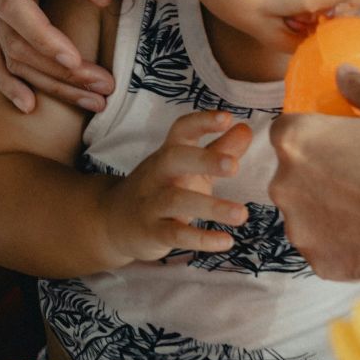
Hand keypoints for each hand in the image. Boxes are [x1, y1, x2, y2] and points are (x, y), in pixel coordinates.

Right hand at [0, 0, 123, 113]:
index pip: (15, 7)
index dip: (43, 39)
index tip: (76, 61)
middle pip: (14, 37)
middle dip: (58, 70)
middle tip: (103, 89)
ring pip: (9, 52)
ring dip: (48, 82)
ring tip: (92, 101)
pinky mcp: (1, 8)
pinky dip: (12, 80)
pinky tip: (30, 105)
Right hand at [102, 110, 252, 263]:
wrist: (113, 220)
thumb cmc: (160, 189)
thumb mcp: (188, 168)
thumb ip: (218, 150)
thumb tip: (246, 129)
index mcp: (169, 154)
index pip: (181, 130)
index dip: (202, 122)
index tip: (227, 118)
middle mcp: (157, 174)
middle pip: (174, 159)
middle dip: (204, 160)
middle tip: (234, 166)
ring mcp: (151, 203)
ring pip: (176, 200)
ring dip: (210, 206)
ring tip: (242, 214)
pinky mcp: (152, 232)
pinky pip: (175, 234)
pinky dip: (201, 238)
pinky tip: (226, 241)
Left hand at [270, 66, 359, 279]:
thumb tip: (343, 73)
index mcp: (297, 139)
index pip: (288, 128)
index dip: (315, 132)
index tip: (343, 140)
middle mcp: (285, 184)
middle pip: (293, 171)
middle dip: (320, 171)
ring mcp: (300, 228)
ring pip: (306, 210)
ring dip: (329, 207)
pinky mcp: (320, 263)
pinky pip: (324, 245)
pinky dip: (343, 242)